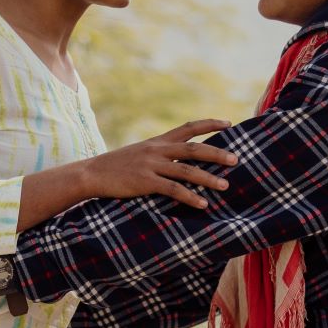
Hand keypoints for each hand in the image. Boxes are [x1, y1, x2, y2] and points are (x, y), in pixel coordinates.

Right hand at [80, 119, 237, 207]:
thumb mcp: (140, 153)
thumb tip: (179, 159)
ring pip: (186, 170)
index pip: (188, 127)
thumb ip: (159, 153)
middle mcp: (157, 150)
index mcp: (158, 141)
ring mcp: (151, 166)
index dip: (209, 124)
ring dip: (207, 178)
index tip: (229, 123)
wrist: (92, 173)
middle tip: (235, 160)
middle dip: (216, 153)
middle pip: (193, 148)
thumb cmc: (117, 166)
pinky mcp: (145, 182)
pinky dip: (189, 196)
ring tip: (225, 185)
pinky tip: (202, 204)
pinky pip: (172, 189)